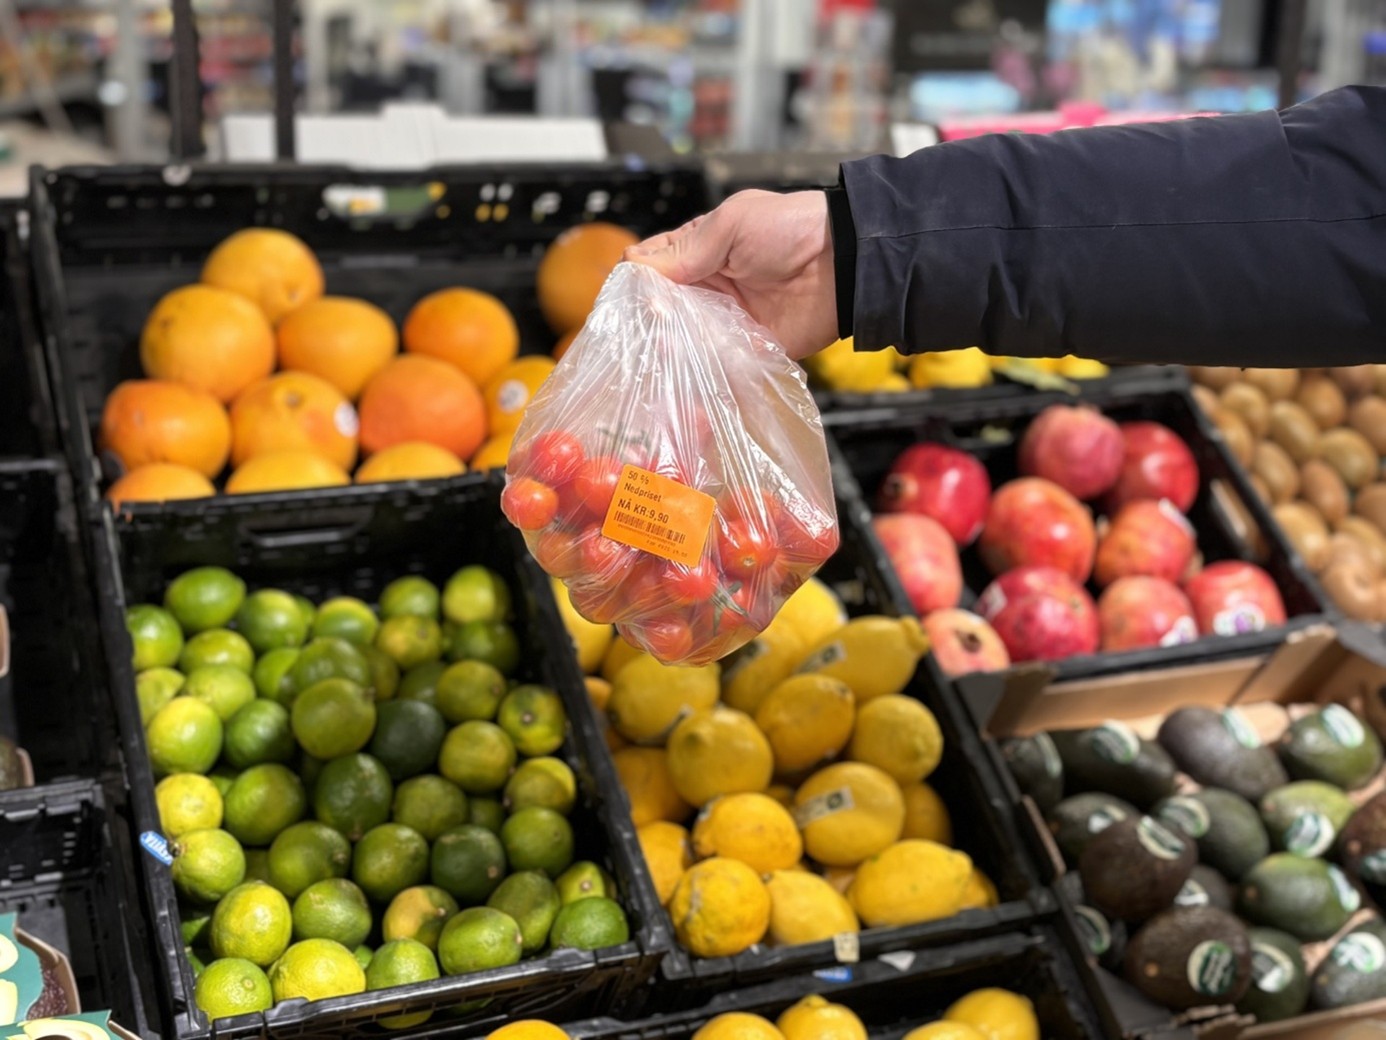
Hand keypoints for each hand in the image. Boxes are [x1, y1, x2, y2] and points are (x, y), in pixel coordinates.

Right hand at [624, 189, 837, 359]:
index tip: (624, 298)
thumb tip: (633, 268)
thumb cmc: (791, 230)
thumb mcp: (731, 224)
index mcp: (698, 250)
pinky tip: (681, 373)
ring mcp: (723, 321)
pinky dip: (697, 370)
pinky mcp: (744, 351)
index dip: (635, 282)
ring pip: (681, 340)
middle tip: (637, 331)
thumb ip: (684, 249)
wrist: (843, 265)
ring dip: (667, 347)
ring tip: (655, 353)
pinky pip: (713, 364)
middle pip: (660, 309)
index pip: (651, 267)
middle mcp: (706, 288)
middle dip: (646, 320)